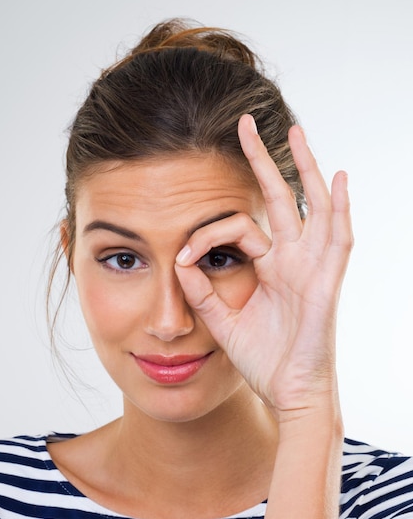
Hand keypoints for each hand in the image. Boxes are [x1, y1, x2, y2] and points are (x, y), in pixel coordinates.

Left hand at [175, 115, 352, 417]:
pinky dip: (340, 209)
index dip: (206, 235)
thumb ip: (201, 291)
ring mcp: (311, 268)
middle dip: (264, 160)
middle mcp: (292, 261)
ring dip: (305, 169)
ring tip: (295, 132)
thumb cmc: (262, 360)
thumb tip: (178, 261)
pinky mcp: (325, 283)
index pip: (237, 229)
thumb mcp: (223, 321)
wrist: (287, 394)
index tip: (181, 254)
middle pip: (280, 198)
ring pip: (313, 207)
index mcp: (269, 268)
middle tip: (246, 124)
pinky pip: (337, 240)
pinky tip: (338, 178)